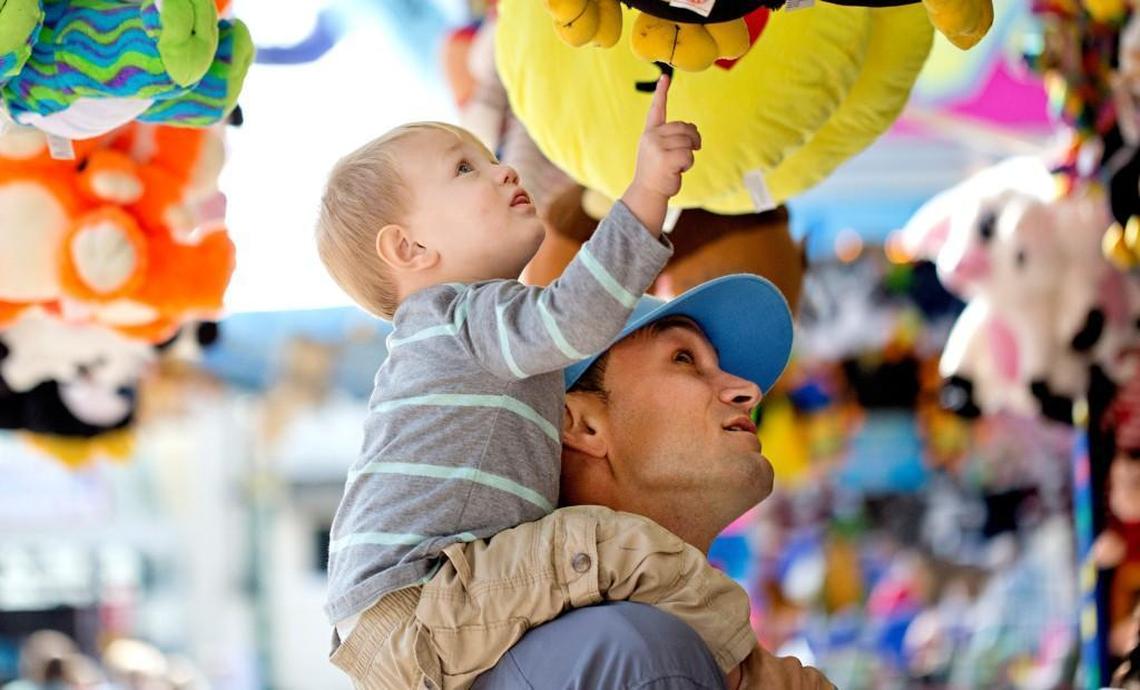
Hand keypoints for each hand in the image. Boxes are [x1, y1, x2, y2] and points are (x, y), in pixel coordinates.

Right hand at [630, 74, 700, 198]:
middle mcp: (652, 136)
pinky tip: (678, 170)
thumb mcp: (660, 151)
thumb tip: (694, 131)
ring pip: (688, 142)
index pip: (657, 109)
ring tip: (678, 165)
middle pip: (684, 128)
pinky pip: (688, 154)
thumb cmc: (658, 173)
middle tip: (691, 151)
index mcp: (650, 133)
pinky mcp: (665, 158)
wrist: (647, 193)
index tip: (665, 77)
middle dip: (693, 140)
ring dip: (690, 154)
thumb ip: (672, 138)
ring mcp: (657, 147)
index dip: (661, 92)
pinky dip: (688, 163)